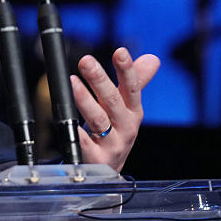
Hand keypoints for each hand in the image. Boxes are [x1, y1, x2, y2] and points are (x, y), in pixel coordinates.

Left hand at [70, 47, 159, 171]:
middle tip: (86, 61)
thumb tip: (152, 58)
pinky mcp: (96, 159)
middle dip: (100, 80)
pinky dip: (78, 134)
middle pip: (113, 101)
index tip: (120, 52)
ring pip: (98, 120)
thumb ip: (137, 82)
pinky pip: (85, 145)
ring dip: (85, 100)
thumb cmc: (116, 131)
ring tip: (73, 82)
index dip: (127, 70)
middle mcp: (125, 127)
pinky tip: (68, 121)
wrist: (109, 168)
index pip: (133, 88)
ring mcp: (112, 144)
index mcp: (133, 111)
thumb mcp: (128, 108)